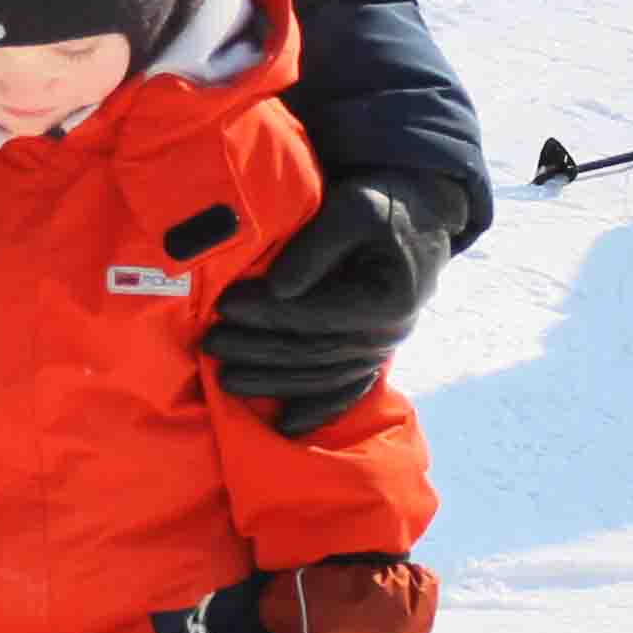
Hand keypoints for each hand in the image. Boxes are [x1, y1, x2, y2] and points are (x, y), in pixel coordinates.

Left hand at [203, 167, 455, 433]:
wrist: (421, 217)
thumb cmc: (383, 204)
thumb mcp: (354, 208)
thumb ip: (318, 245)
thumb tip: (279, 286)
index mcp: (388, 298)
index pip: (316, 314)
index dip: (268, 312)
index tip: (225, 305)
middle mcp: (389, 333)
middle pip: (314, 351)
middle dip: (258, 349)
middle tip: (211, 344)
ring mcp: (382, 349)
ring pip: (321, 375)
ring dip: (273, 382)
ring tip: (225, 380)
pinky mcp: (372, 353)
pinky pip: (344, 390)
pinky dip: (316, 409)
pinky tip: (286, 428)